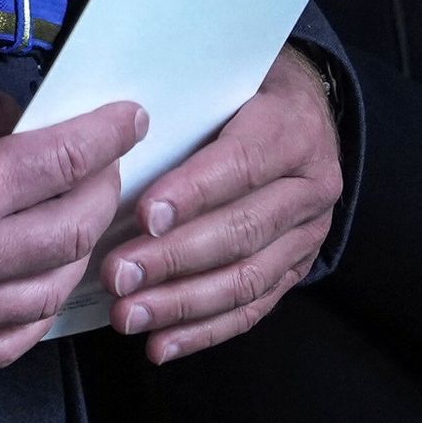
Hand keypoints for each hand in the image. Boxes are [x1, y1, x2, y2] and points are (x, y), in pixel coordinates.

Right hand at [0, 72, 144, 368]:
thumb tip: (37, 122)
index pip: (65, 163)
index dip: (108, 135)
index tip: (128, 118)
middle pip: (73, 230)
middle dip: (104, 189)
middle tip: (106, 164)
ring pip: (52, 290)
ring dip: (80, 250)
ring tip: (81, 217)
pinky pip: (10, 342)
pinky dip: (40, 311)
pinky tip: (44, 279)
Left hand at [101, 47, 344, 364]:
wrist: (307, 108)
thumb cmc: (245, 91)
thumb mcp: (225, 78)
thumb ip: (184, 105)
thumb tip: (110, 136)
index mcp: (292, 128)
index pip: (242, 163)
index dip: (193, 192)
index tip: (144, 215)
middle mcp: (310, 185)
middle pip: (241, 230)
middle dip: (174, 258)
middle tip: (119, 274)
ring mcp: (307, 234)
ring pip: (245, 279)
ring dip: (182, 304)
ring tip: (129, 314)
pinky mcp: (296, 269)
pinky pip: (251, 309)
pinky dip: (203, 332)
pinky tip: (161, 344)